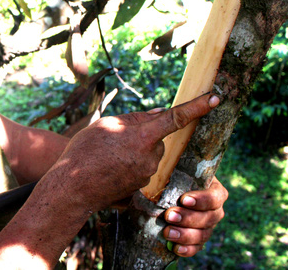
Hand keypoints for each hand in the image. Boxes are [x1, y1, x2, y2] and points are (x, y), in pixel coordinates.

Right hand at [54, 94, 219, 211]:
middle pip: (156, 139)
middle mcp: (150, 157)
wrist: (72, 188)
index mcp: (143, 136)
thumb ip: (135, 119)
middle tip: (114, 140)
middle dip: (142, 136)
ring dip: (134, 151)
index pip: (176, 118)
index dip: (197, 107)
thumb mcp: (106, 124)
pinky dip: (128, 166)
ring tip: (107, 156)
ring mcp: (147, 175)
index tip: (215, 98)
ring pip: (148, 155)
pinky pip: (140, 169)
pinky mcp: (141, 187)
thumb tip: (158, 115)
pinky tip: (109, 169)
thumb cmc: (84, 152)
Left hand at [163, 177, 228, 256]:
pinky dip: (187, 250)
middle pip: (209, 217)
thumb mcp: (171, 171)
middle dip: (188, 218)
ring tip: (167, 233)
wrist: (160, 193)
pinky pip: (197, 248)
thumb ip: (169, 169)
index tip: (183, 199)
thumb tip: (157, 160)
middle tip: (169, 216)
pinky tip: (176, 249)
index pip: (214, 196)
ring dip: (185, 235)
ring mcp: (208, 225)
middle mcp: (214, 209)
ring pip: (203, 234)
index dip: (202, 199)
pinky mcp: (198, 239)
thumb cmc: (168, 177)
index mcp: (212, 188)